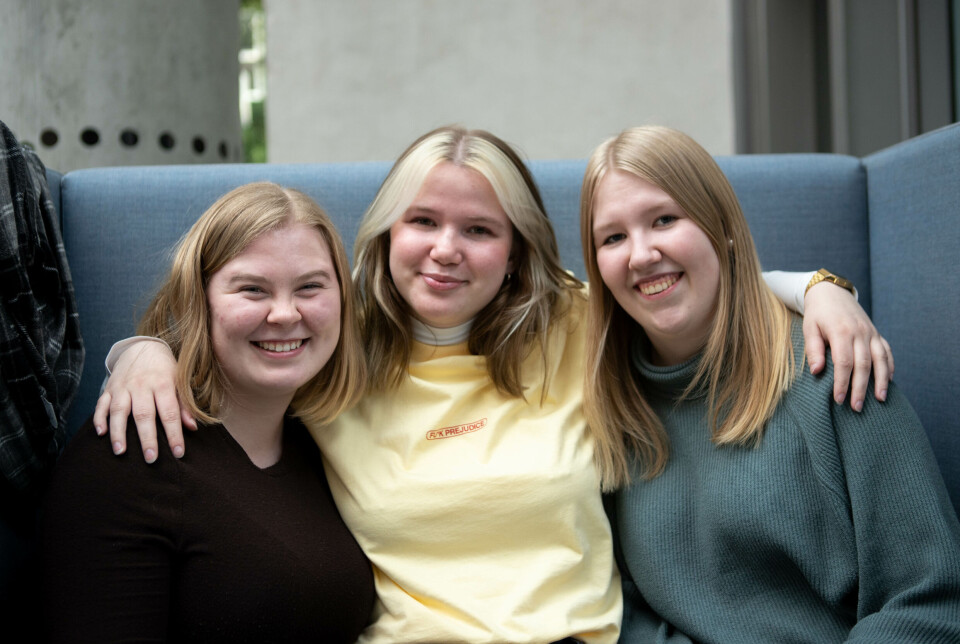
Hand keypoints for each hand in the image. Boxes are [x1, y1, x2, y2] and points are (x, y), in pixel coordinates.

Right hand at [92, 340, 195, 462]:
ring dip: (119, 432)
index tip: (178, 453)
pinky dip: (99, 418)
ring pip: (119, 411)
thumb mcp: (179, 381)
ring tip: (121, 452)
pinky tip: (100, 434)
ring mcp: (123, 387)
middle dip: (147, 438)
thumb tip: (192, 427)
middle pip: (144, 414)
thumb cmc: (165, 369)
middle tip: (151, 458)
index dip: (174, 433)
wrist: (143, 346)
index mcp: (163, 384)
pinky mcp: (109, 388)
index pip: (170, 412)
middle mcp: (142, 386)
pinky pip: (101, 404)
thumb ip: (185, 404)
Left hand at [803, 282, 893, 411]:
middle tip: (856, 407)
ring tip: (880, 400)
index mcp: (841, 332)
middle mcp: (860, 333)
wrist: (831, 292)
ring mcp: (871, 333)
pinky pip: (887, 351)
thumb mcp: (809, 328)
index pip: (844, 363)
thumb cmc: (817, 314)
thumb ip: (814, 349)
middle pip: (863, 365)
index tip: (839, 400)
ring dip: (881, 381)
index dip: (842, 383)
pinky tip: (888, 381)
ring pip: (880, 359)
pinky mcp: (876, 333)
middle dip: (860, 388)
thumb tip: (816, 371)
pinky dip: (889, 366)